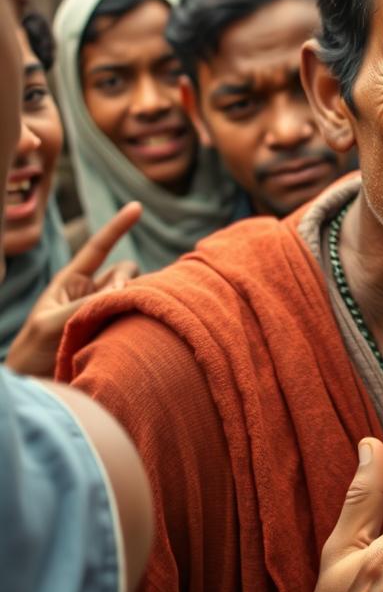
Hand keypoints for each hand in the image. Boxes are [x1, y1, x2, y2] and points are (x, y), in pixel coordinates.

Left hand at [6, 203, 142, 376]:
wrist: (39, 385)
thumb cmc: (33, 352)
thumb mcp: (51, 322)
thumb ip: (87, 302)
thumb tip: (126, 289)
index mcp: (71, 281)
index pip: (98, 247)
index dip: (117, 226)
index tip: (137, 207)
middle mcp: (92, 291)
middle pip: (126, 270)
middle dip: (126, 281)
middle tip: (114, 302)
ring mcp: (107, 309)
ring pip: (136, 290)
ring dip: (133, 300)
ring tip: (115, 324)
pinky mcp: (120, 328)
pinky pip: (140, 312)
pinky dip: (141, 314)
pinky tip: (133, 329)